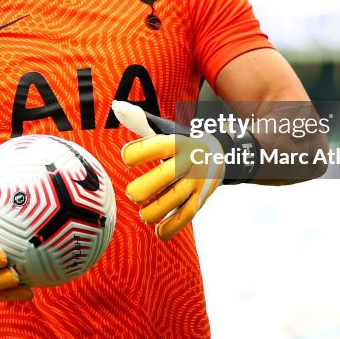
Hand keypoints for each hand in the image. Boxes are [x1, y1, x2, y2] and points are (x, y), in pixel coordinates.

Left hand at [112, 101, 232, 240]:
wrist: (222, 153)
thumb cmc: (183, 142)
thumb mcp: (166, 129)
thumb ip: (140, 121)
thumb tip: (117, 107)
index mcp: (179, 142)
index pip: (157, 146)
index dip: (136, 153)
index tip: (126, 158)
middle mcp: (189, 161)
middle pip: (166, 176)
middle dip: (143, 189)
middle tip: (132, 194)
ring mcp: (197, 182)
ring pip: (175, 200)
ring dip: (153, 211)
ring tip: (142, 213)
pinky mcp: (201, 199)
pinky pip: (187, 217)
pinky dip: (171, 228)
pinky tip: (158, 231)